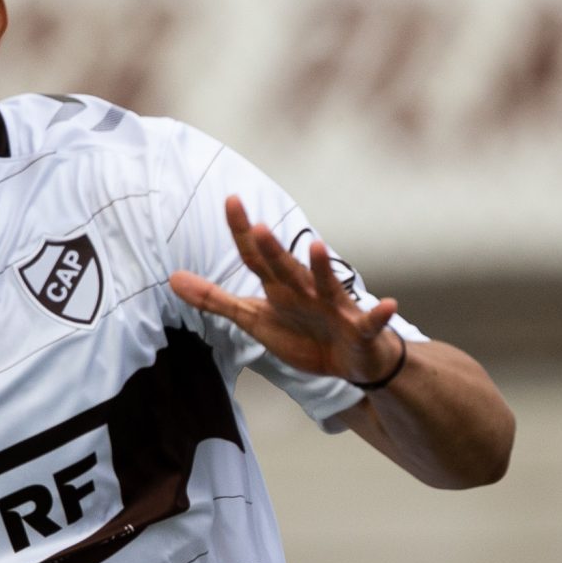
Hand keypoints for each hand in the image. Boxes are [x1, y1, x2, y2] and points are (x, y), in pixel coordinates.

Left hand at [170, 197, 401, 385]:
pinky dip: (379, 314)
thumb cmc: (303, 334)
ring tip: (315, 245)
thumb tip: (172, 278)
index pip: (256, 257)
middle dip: (274, 250)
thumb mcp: (253, 319)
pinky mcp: (360, 329)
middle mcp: (307, 290)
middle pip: (286, 268)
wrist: (350, 362)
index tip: (230, 200)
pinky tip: (389, 305)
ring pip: (327, 285)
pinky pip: (370, 321)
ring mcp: (335, 308)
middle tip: (258, 227)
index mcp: (280, 288)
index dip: (243, 233)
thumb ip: (214, 299)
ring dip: (320, 267)